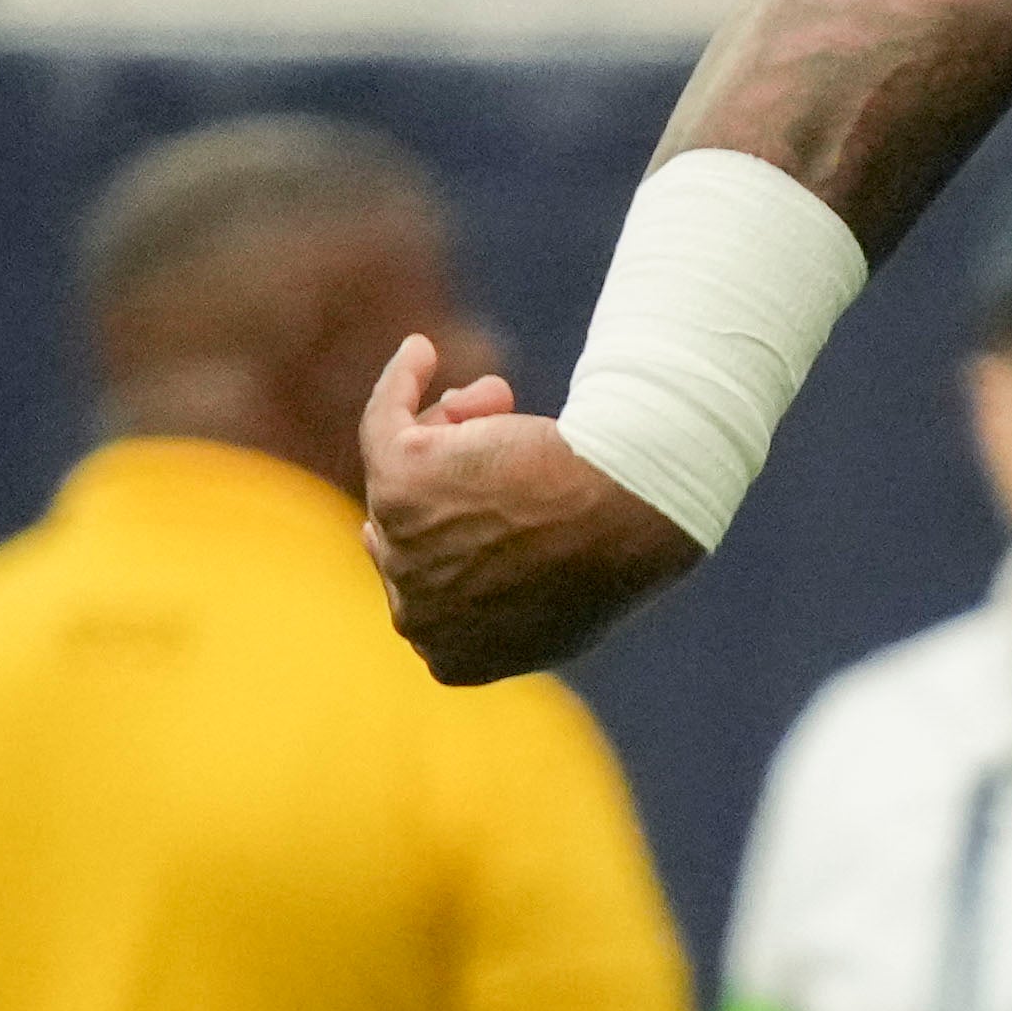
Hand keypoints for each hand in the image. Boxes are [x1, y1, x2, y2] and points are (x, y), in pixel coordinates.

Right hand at [362, 334, 699, 682]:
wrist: (626, 517)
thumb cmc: (615, 557)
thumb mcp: (563, 607)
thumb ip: (514, 604)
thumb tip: (493, 569)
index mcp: (453, 657)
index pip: (425, 591)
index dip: (442, 538)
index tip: (466, 499)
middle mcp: (414, 610)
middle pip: (410, 527)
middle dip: (452, 477)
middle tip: (502, 431)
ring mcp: (401, 541)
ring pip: (404, 470)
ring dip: (450, 427)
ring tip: (502, 399)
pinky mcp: (401, 475)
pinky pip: (386, 418)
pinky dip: (400, 383)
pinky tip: (422, 353)